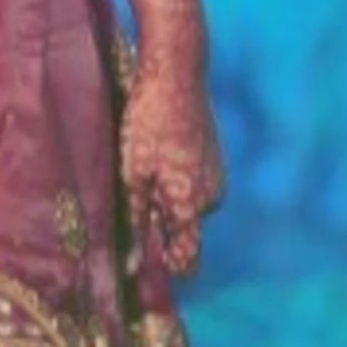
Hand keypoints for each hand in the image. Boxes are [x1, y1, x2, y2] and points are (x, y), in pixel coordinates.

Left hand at [119, 73, 222, 288]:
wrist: (177, 74)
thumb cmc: (148, 123)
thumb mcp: (132, 174)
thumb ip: (138, 221)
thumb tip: (134, 267)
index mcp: (191, 204)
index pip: (187, 259)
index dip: (165, 269)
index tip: (141, 272)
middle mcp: (212, 198)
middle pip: (183, 233)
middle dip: (159, 229)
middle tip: (129, 202)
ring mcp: (217, 179)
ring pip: (186, 208)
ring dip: (164, 203)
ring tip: (140, 173)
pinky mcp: (214, 163)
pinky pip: (192, 188)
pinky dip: (174, 184)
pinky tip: (156, 159)